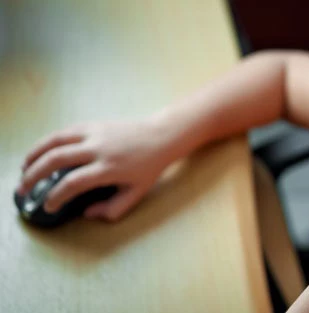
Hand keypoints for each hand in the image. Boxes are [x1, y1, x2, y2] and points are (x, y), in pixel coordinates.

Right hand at [17, 118, 174, 220]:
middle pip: (56, 159)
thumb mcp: (137, 193)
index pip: (74, 182)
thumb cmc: (149, 167)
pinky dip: (47, 142)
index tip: (48, 206)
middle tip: (23, 189)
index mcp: (110, 168)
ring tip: (23, 169)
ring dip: (34, 154)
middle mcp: (99, 149)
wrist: (160, 137)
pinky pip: (64, 132)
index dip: (56, 196)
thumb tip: (87, 214)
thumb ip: (114, 209)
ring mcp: (94, 133)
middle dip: (34, 175)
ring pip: (55, 140)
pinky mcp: (93, 124)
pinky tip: (40, 153)